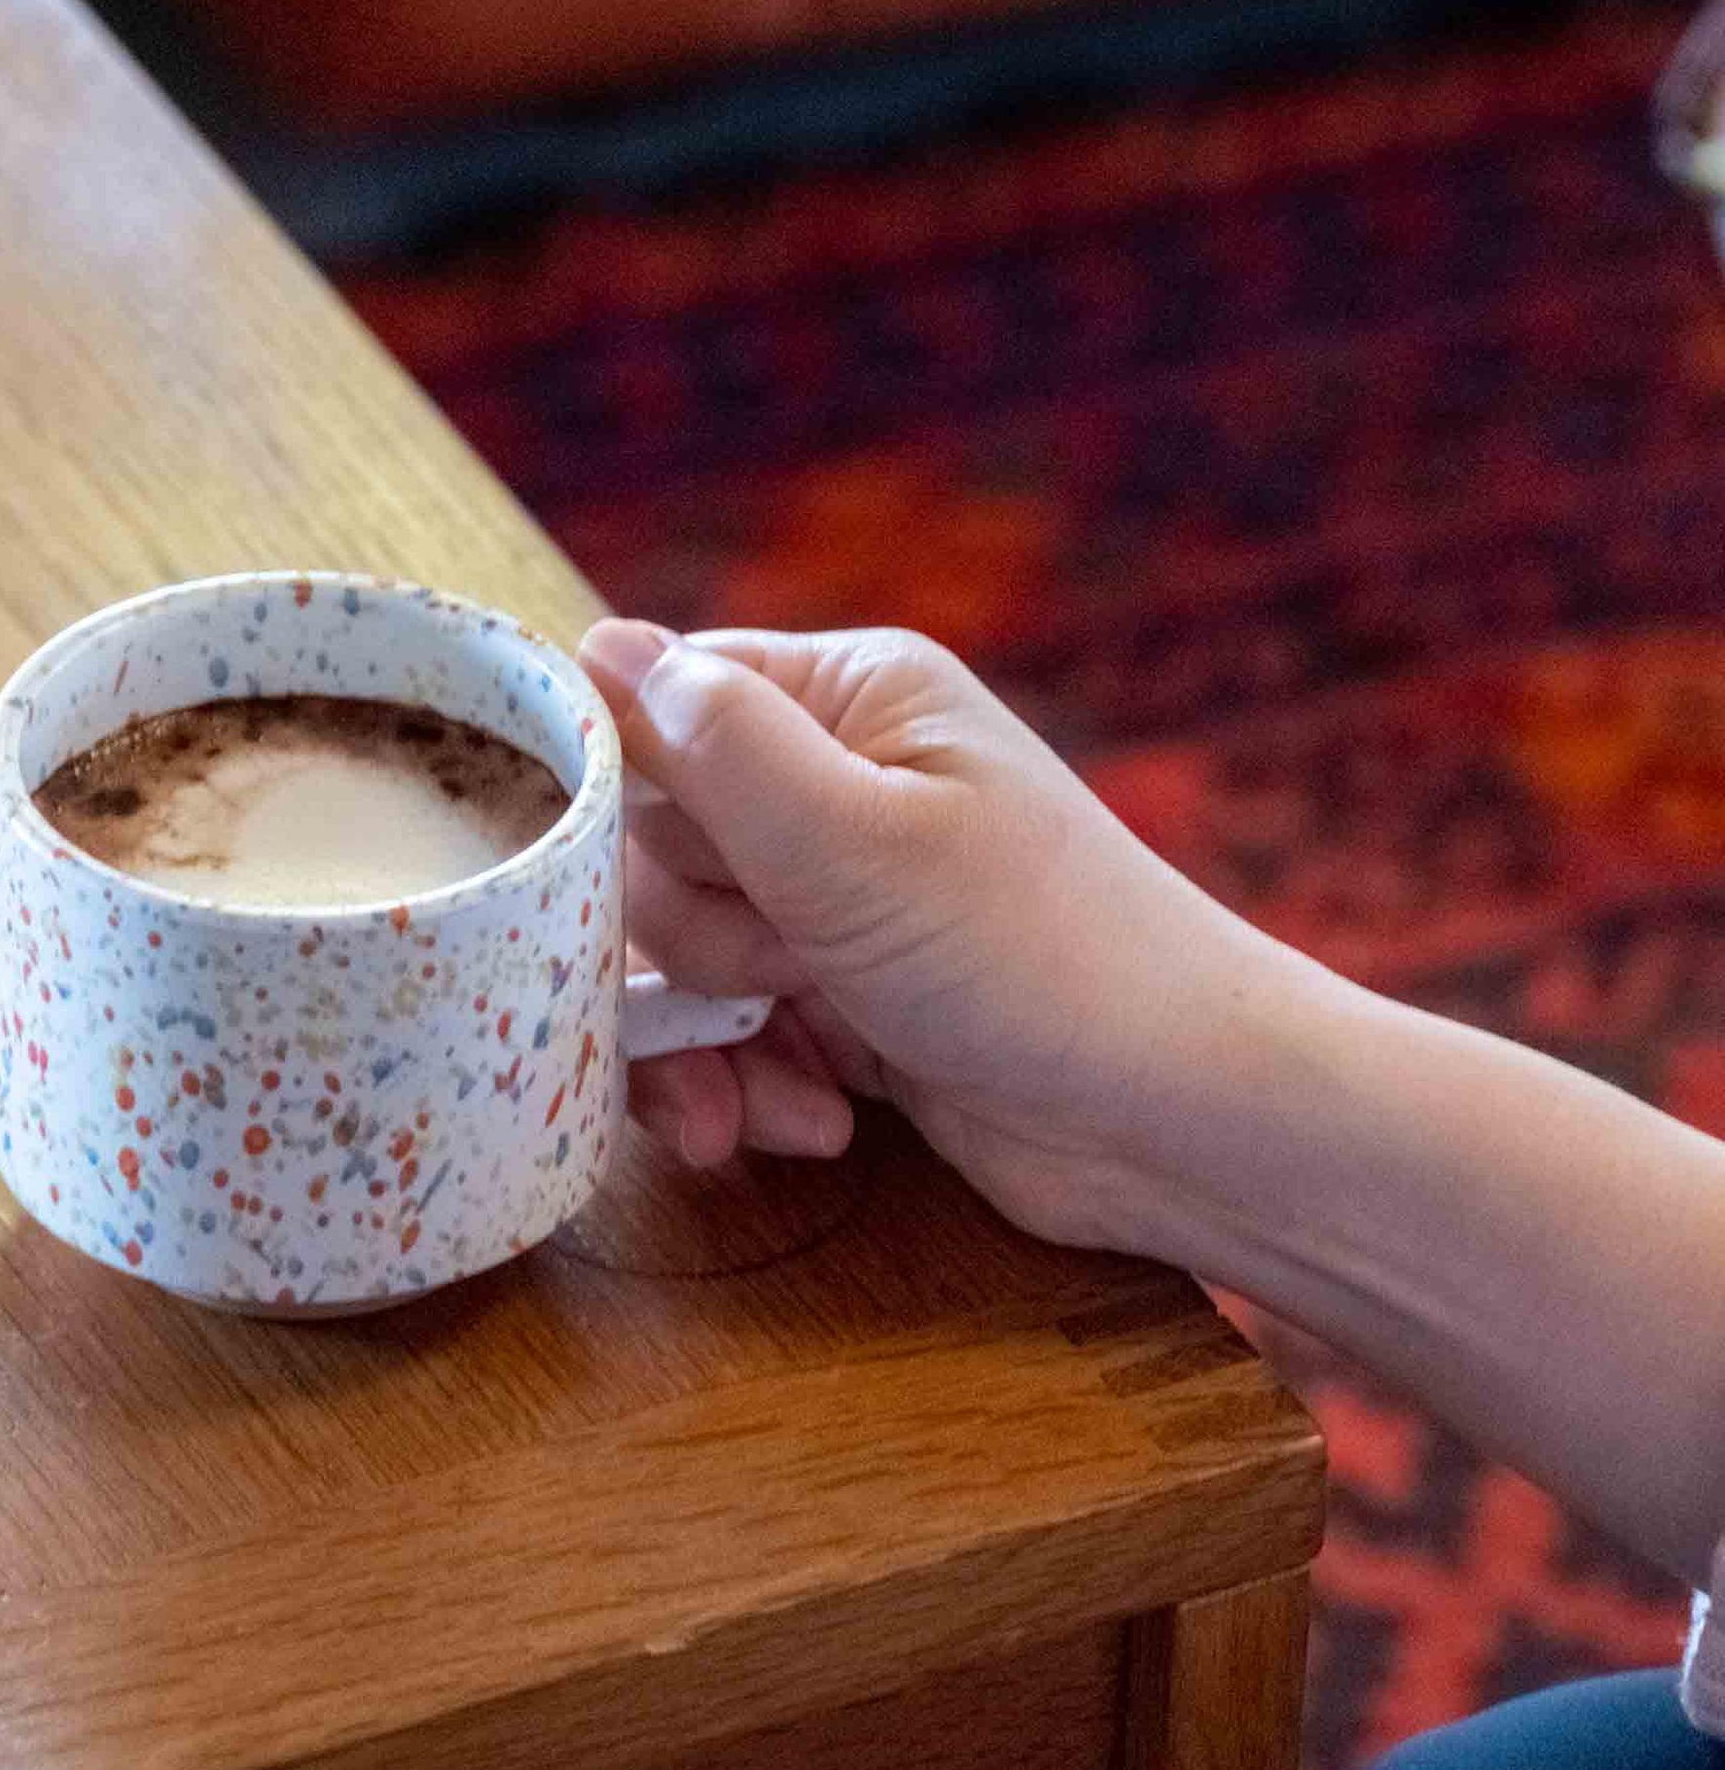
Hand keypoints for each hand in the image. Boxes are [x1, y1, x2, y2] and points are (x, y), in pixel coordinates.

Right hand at [577, 620, 1293, 1252]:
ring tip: (797, 1081)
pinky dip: (753, 1086)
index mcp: (850, 701)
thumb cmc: (1032, 956)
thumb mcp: (853, 839)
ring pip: (680, 957)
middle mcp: (838, 789)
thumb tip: (594, 643)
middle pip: (655, 844)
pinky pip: (731, 1035)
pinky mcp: (843, 1006)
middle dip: (694, 937)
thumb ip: (712, 743)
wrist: (1175, 1125)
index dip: (625, 791)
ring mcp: (838, 904)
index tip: (628, 868)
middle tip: (785, 967)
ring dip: (713, 1040)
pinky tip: (815, 1126)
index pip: (663, 701)